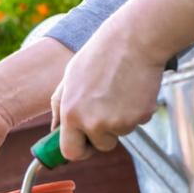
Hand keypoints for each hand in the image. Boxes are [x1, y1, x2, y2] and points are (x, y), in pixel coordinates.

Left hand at [54, 0, 193, 160]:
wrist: (134, 40)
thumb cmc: (99, 56)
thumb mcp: (69, 79)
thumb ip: (59, 107)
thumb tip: (54, 131)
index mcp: (71, 114)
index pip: (70, 152)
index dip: (79, 150)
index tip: (84, 145)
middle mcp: (93, 122)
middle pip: (100, 146)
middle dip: (103, 136)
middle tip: (106, 111)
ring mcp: (118, 122)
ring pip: (119, 134)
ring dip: (120, 120)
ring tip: (118, 92)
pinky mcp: (140, 117)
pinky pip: (137, 123)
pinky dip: (136, 111)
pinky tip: (132, 90)